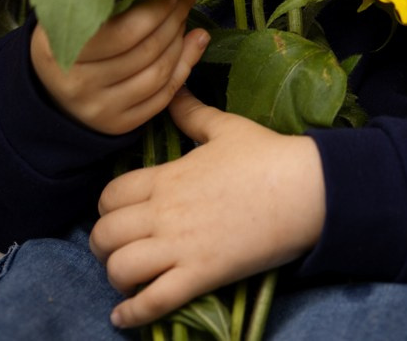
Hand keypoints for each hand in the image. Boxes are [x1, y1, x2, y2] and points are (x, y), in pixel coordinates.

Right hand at [29, 0, 208, 135]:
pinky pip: (161, 98)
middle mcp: (78, 84)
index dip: (155, 6)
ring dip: (180, 40)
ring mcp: (99, 108)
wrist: (51, 86)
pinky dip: (183, 68)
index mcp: (61, 47)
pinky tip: (193, 42)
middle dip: (173, 18)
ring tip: (185, 15)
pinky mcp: (118, 125)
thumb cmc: (69, 30)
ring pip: (156, 74)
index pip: (122, 30)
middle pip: (144, 50)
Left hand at [90, 87, 326, 328]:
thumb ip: (192, 113)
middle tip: (117, 248)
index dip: (105, 208)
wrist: (303, 188)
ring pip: (120, 268)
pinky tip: (123, 317)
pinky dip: (133, 313)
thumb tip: (175, 90)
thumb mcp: (224, 127)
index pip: (110, 195)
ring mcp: (180, 246)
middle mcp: (164, 212)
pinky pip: (154, 301)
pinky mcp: (201, 275)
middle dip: (102, 245)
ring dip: (116, 276)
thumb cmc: (265, 154)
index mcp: (167, 176)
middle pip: (105, 234)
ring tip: (126, 278)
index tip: (116, 214)